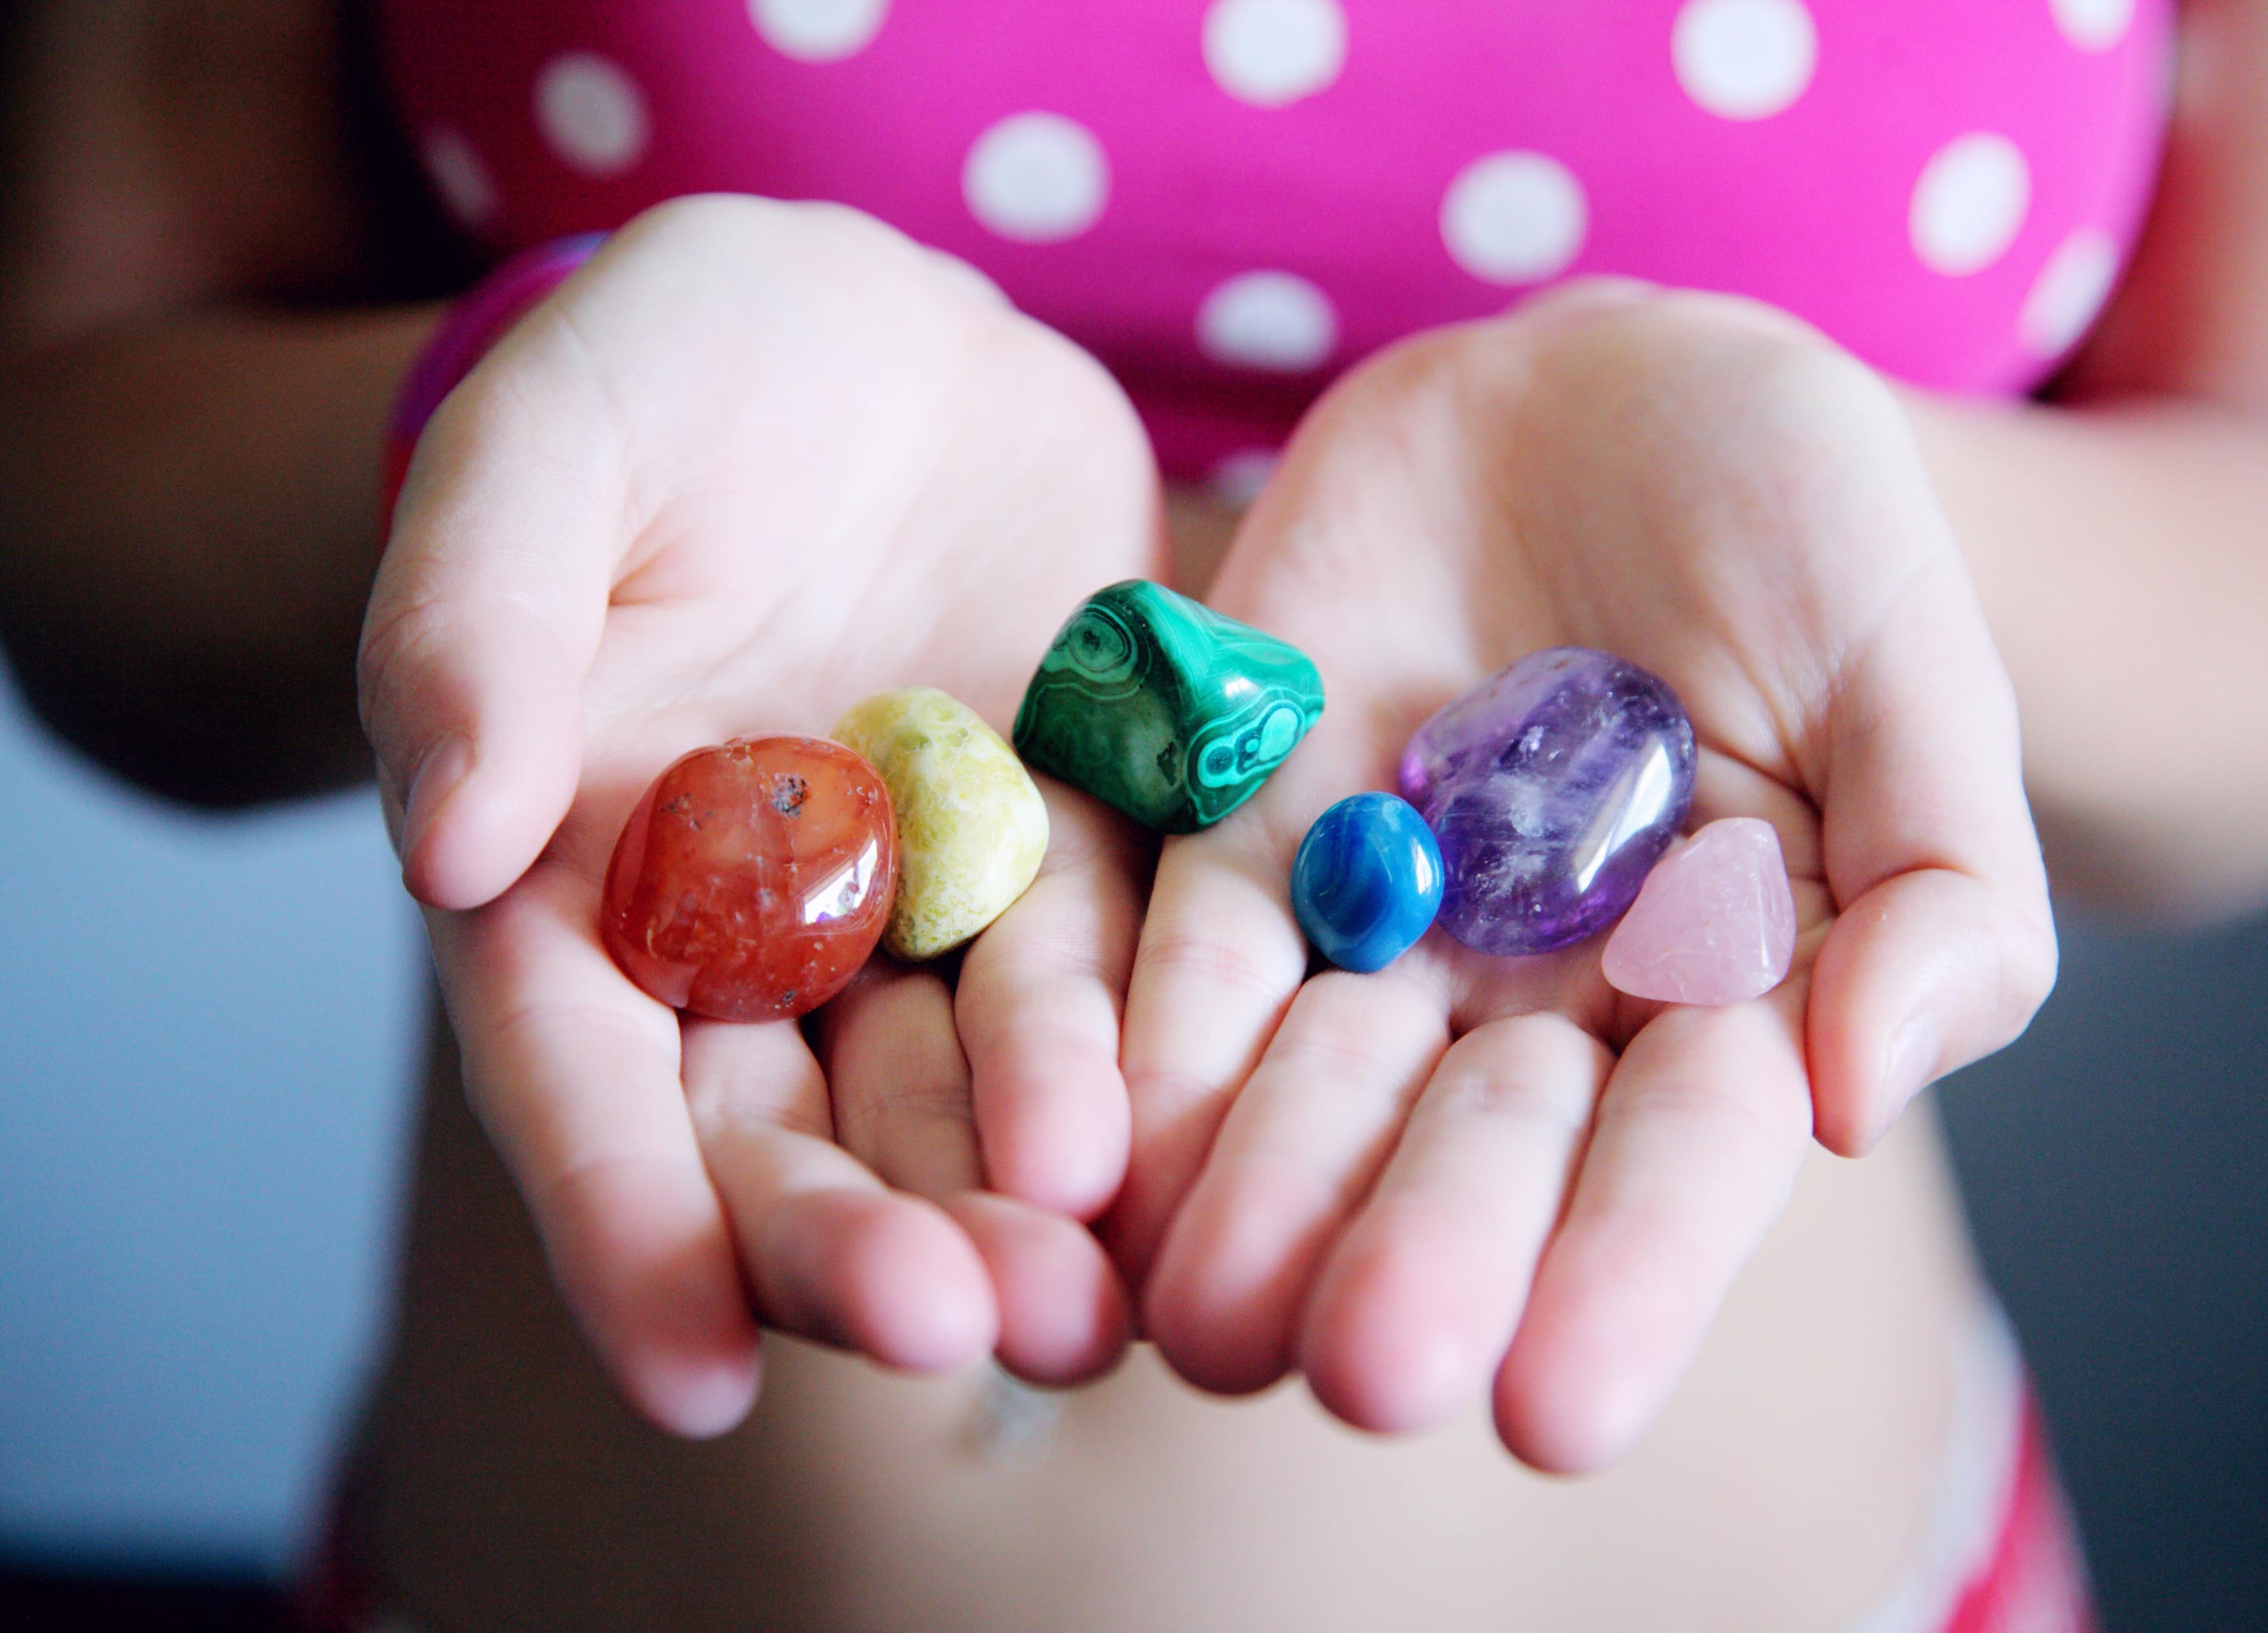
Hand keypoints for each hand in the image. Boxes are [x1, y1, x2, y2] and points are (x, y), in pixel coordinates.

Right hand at [360, 197, 1158, 1433]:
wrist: (867, 331)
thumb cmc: (662, 376)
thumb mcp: (544, 454)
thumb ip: (476, 633)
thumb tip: (449, 845)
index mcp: (584, 879)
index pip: (582, 1083)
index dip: (625, 1231)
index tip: (689, 1373)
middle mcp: (759, 934)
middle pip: (792, 1130)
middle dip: (861, 1246)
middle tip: (955, 1330)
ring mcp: (931, 902)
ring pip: (967, 1088)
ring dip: (1024, 1204)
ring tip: (1091, 1303)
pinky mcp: (1076, 843)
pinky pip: (1117, 965)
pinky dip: (1150, 1055)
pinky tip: (1208, 1144)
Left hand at [1109, 284, 2054, 1471]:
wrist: (1612, 392)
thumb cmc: (1807, 525)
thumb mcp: (1912, 667)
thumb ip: (1934, 881)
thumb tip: (1862, 1094)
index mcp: (1713, 998)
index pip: (1678, 1161)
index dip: (1624, 1277)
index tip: (1559, 1406)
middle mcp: (1531, 1001)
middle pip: (1469, 1150)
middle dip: (1420, 1259)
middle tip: (1366, 1372)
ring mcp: (1376, 923)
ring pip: (1302, 1083)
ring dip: (1249, 1195)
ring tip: (1199, 1310)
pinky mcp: (1238, 830)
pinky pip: (1171, 948)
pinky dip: (1128, 1039)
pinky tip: (1080, 1145)